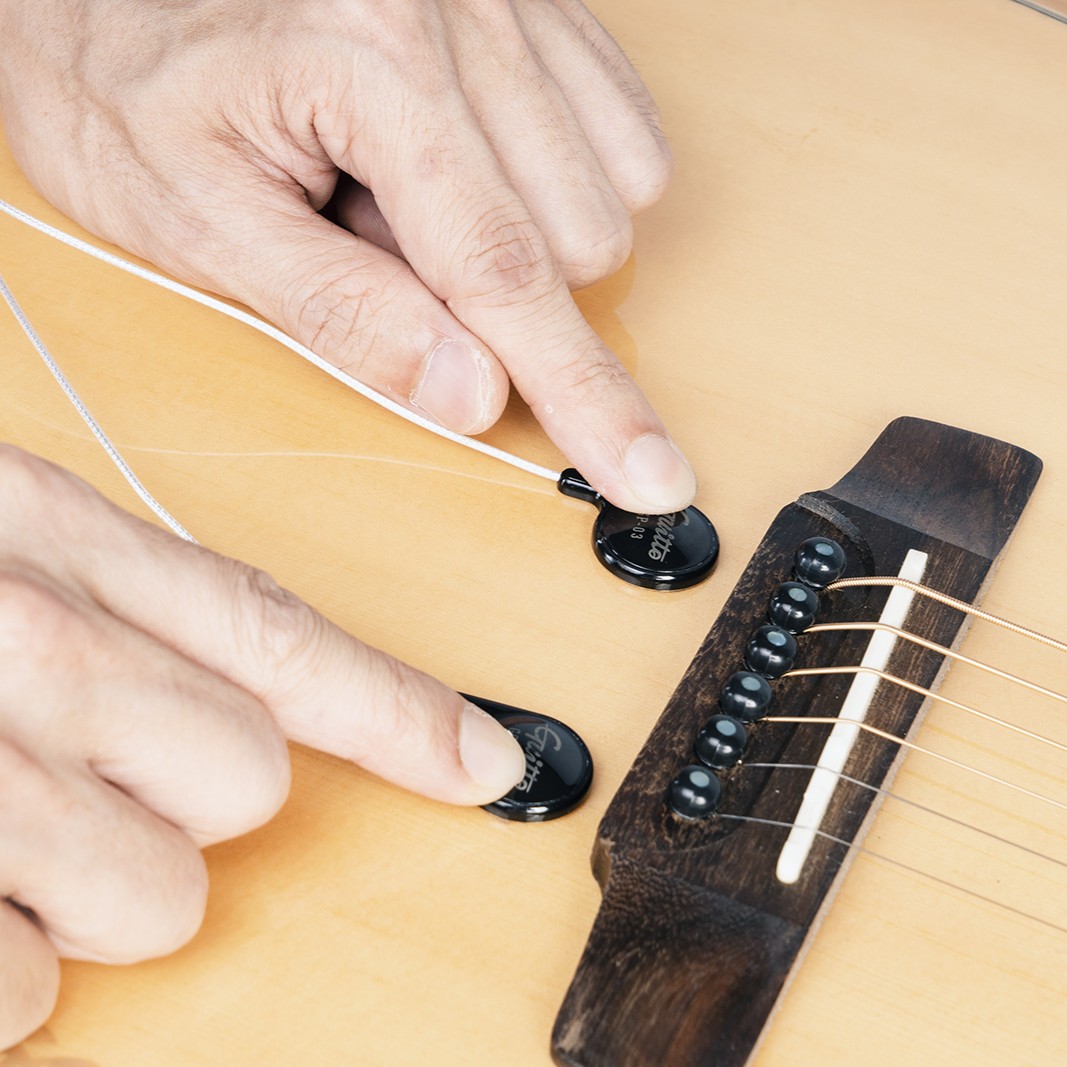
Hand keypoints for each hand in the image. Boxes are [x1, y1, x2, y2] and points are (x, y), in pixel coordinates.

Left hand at [0, 0, 695, 513]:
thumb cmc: (122, 73)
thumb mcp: (193, 218)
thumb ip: (344, 314)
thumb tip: (473, 396)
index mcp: (371, 62)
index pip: (505, 275)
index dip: (583, 396)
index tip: (649, 474)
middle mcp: (465, 12)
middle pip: (579, 243)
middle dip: (500, 293)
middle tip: (381, 247)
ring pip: (617, 195)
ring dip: (527, 236)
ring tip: (407, 194)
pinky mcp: (542, 2)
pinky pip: (625, 130)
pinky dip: (563, 184)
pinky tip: (469, 163)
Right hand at [0, 445, 524, 1048]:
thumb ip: (98, 597)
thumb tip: (214, 691)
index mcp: (40, 529)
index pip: (276, 631)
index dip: (396, 707)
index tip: (483, 758)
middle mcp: (25, 638)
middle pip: (247, 773)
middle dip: (186, 806)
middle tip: (85, 784)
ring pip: (161, 893)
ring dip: (92, 895)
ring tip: (2, 844)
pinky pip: (32, 987)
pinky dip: (1, 973)